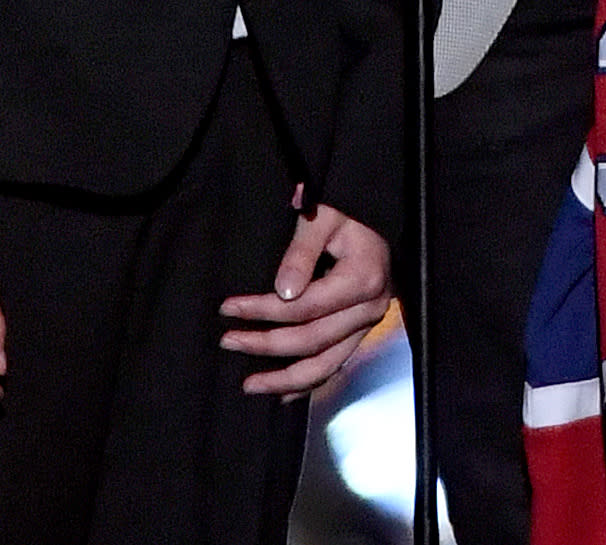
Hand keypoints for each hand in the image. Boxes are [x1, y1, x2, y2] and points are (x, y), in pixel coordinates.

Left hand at [221, 198, 391, 399]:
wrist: (376, 219)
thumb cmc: (348, 213)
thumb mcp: (322, 217)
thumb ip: (301, 252)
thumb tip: (282, 291)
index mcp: (362, 279)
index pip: (305, 306)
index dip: (264, 311)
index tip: (230, 308)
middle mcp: (370, 308)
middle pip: (312, 339)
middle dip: (266, 344)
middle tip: (229, 341)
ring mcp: (368, 324)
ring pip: (325, 364)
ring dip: (285, 378)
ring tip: (250, 384)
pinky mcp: (361, 331)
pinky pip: (335, 365)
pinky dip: (308, 382)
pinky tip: (283, 393)